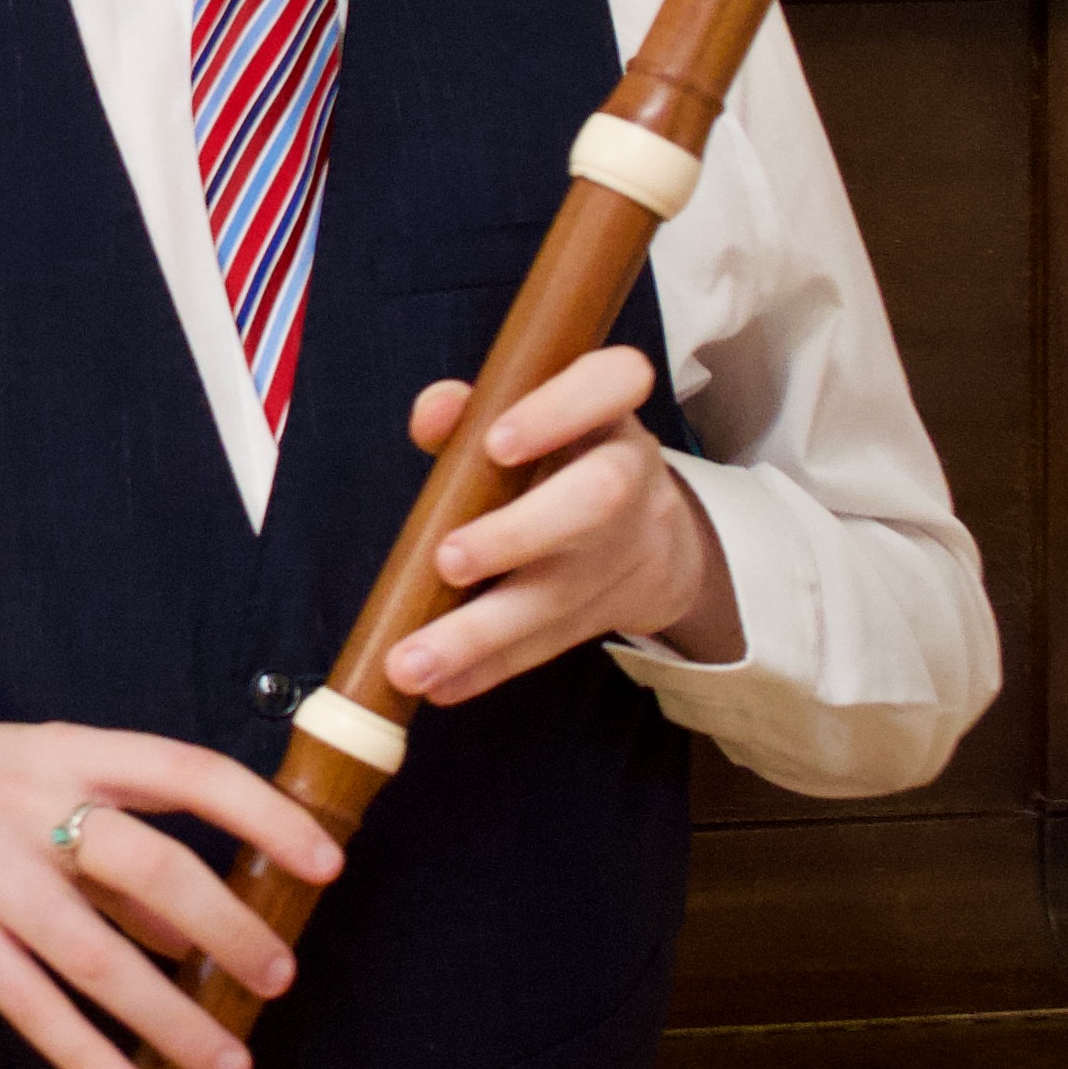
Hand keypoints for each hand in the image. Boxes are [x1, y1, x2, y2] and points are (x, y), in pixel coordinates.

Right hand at [0, 722, 343, 1068]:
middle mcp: (34, 808)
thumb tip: (203, 936)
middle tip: (279, 977)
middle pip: (149, 866)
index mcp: (74, 755)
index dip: (262, 815)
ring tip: (228, 1064)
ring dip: (170, 1017)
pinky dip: (87, 1056)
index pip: (187, 772)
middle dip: (227, 927)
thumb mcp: (53, 787)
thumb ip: (126, 852)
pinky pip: (31, 1004)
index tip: (324, 863)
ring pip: (95, 954)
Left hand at [379, 344, 738, 707]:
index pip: (613, 382)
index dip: (559, 410)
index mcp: (608, 410)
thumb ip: (474, 407)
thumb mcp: (529, 417)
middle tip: (447, 560)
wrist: (654, 531)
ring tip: (412, 662)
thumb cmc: (561, 456)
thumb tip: (433, 413)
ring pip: (564, 592)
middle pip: (597, 499)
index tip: (496, 443)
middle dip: (519, 533)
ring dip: (482, 631)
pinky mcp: (611, 611)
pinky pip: (548, 643)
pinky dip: (488, 668)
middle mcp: (630, 475)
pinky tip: (440, 686)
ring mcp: (627, 550)